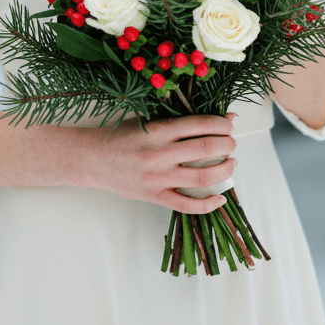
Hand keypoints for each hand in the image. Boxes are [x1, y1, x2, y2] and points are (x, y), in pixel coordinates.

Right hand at [84, 113, 236, 212]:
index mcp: (159, 130)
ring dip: (225, 170)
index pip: (201, 124)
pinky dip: (208, 204)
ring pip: (203, 177)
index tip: (229, 125)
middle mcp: (160, 154)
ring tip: (231, 164)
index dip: (222, 124)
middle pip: (207, 148)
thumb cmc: (122, 137)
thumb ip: (182, 120)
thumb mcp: (149, 121)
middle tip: (231, 144)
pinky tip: (220, 197)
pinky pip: (187, 205)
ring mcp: (158, 178)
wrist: (93, 159)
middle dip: (228, 145)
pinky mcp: (154, 196)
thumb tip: (223, 119)